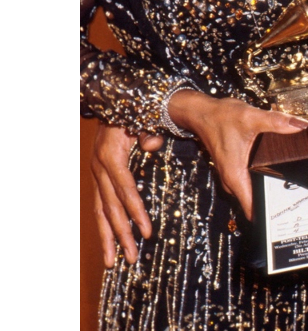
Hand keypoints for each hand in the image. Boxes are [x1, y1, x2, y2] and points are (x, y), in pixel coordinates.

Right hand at [91, 124, 162, 266]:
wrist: (112, 104)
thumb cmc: (133, 112)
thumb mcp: (142, 118)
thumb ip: (148, 132)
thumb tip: (152, 145)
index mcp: (111, 155)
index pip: (125, 189)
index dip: (136, 211)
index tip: (148, 231)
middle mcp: (99, 168)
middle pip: (111, 207)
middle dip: (122, 234)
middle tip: (133, 257)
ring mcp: (96, 175)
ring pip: (100, 211)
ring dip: (108, 238)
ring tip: (112, 262)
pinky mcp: (97, 179)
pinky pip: (99, 206)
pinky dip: (104, 226)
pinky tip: (109, 243)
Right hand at [168, 90, 307, 219]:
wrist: (202, 112)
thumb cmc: (221, 117)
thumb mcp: (251, 118)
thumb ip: (276, 122)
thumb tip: (301, 125)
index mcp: (236, 176)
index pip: (253, 209)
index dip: (271, 213)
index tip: (288, 210)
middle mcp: (233, 180)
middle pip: (256, 200)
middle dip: (275, 198)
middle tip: (299, 191)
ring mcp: (233, 174)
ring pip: (254, 189)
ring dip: (269, 185)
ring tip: (292, 179)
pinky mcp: (235, 167)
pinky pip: (251, 178)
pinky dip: (263, 174)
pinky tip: (277, 164)